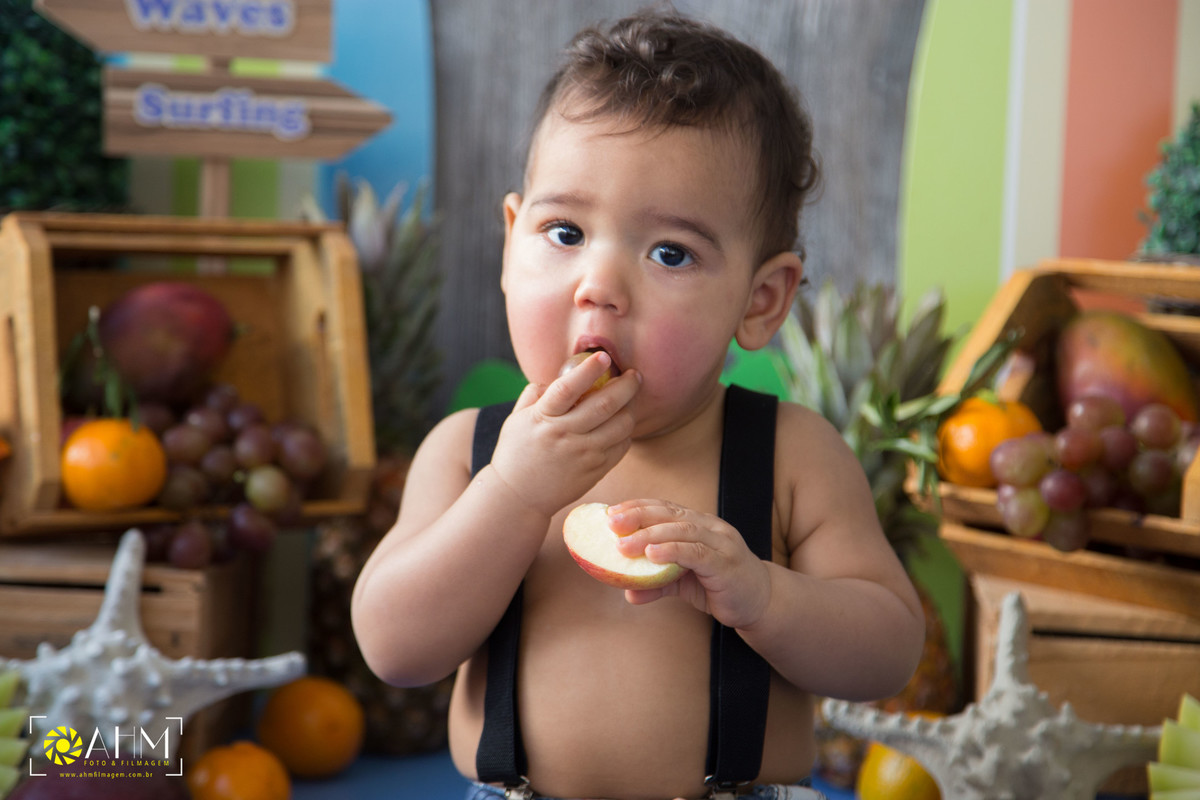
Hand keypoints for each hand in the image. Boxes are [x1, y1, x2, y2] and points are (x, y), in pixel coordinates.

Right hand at [489, 352, 639, 516]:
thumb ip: (536, 393)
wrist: (517, 497)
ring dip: (631, 408)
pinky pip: (622, 446)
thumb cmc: (516, 453)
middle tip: (635, 375)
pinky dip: (626, 432)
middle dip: (627, 385)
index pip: (568, 388)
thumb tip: (559, 375)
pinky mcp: (595, 470)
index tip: (604, 357)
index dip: (589, 370)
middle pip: (606, 404)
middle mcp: (565, 435)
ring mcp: (583, 454)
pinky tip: (620, 424)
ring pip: (621, 425)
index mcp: (542, 418)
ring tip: (629, 401)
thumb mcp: (517, 419)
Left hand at [606, 499, 771, 629]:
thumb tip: (627, 593)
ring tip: (624, 545)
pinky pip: (696, 553)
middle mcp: (710, 527)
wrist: (761, 602)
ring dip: (649, 535)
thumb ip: (657, 584)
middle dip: (637, 516)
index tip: (610, 512)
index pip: (664, 508)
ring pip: (682, 531)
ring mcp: (721, 543)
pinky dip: (672, 551)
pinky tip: (652, 554)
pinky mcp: (726, 564)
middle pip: (669, 514)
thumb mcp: (683, 583)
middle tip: (611, 524)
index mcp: (698, 524)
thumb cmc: (720, 586)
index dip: (637, 507)